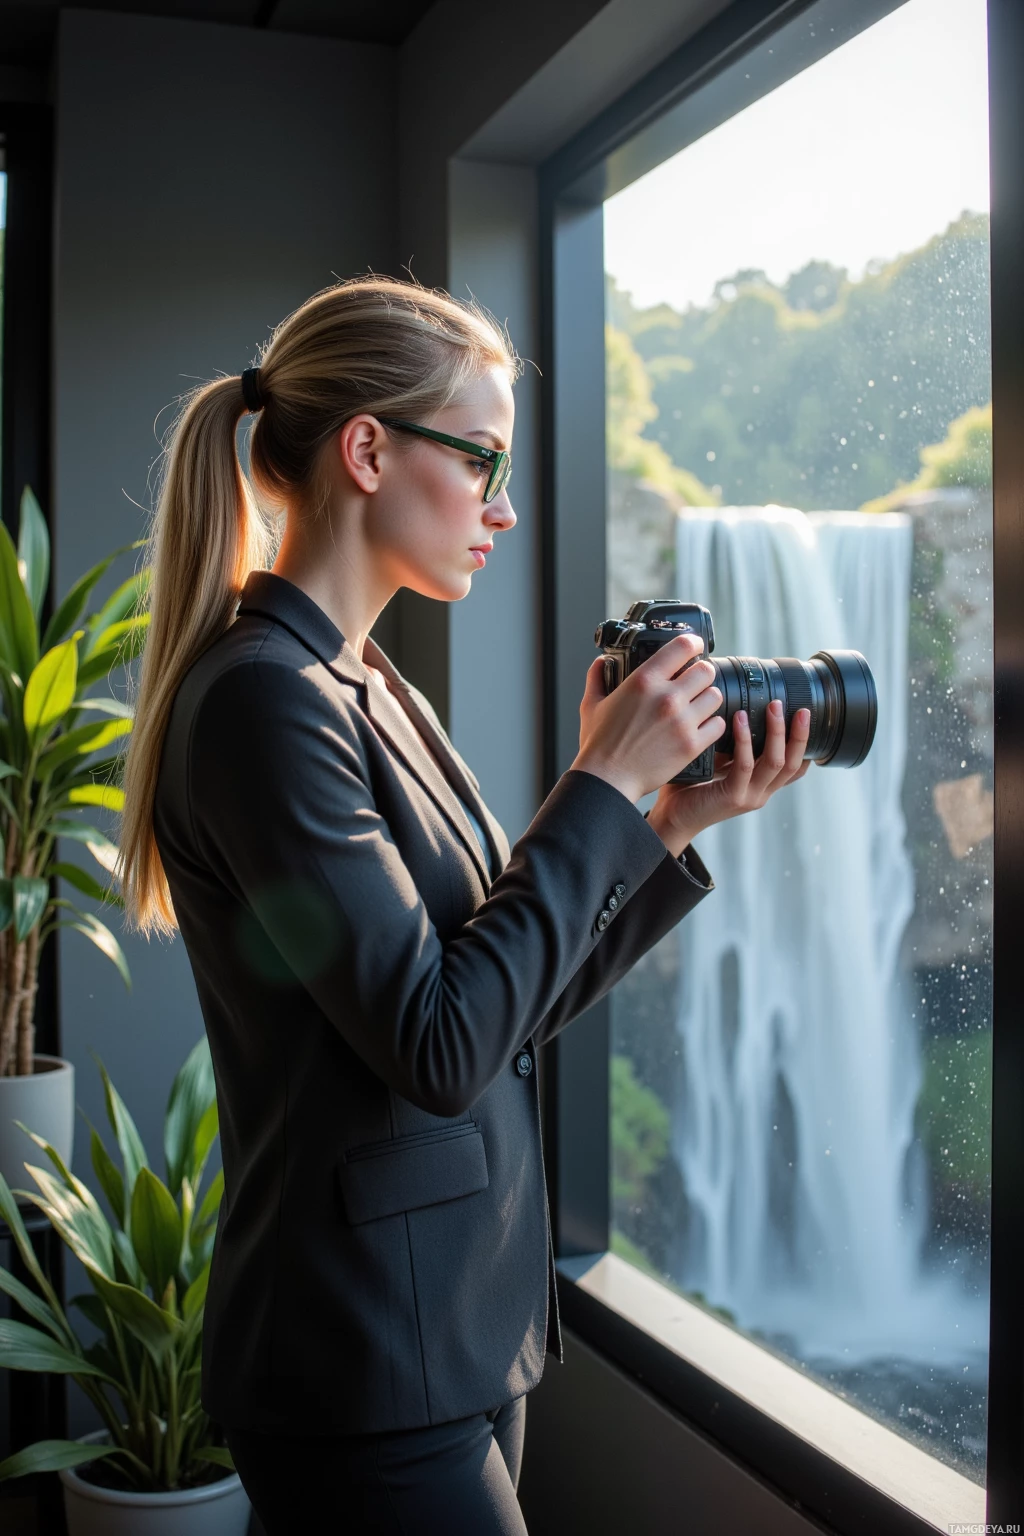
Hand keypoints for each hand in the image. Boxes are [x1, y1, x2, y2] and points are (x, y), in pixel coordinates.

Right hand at [572, 634, 725, 802]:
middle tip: (695, 682)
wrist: (608, 779)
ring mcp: (681, 722)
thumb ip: (597, 676)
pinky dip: (712, 725)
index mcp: (644, 681)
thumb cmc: (599, 744)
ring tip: (697, 706)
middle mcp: (667, 698)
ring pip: (715, 696)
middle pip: (706, 671)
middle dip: (701, 674)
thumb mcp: (591, 704)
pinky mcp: (691, 744)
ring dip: (707, 699)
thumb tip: (602, 661)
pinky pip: (717, 725)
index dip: (694, 643)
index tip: (695, 646)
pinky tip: (701, 727)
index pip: (683, 646)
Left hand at [647, 699, 811, 858]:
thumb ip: (734, 745)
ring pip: (775, 762)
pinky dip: (745, 741)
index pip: (796, 768)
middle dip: (800, 734)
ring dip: (776, 732)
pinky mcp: (732, 797)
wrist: (673, 816)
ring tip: (773, 706)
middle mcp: (761, 792)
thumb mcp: (720, 762)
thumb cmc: (692, 786)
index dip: (807, 745)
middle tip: (800, 708)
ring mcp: (750, 797)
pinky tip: (740, 720)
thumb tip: (739, 707)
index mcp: (761, 785)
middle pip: (793, 763)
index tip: (807, 717)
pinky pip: (744, 766)